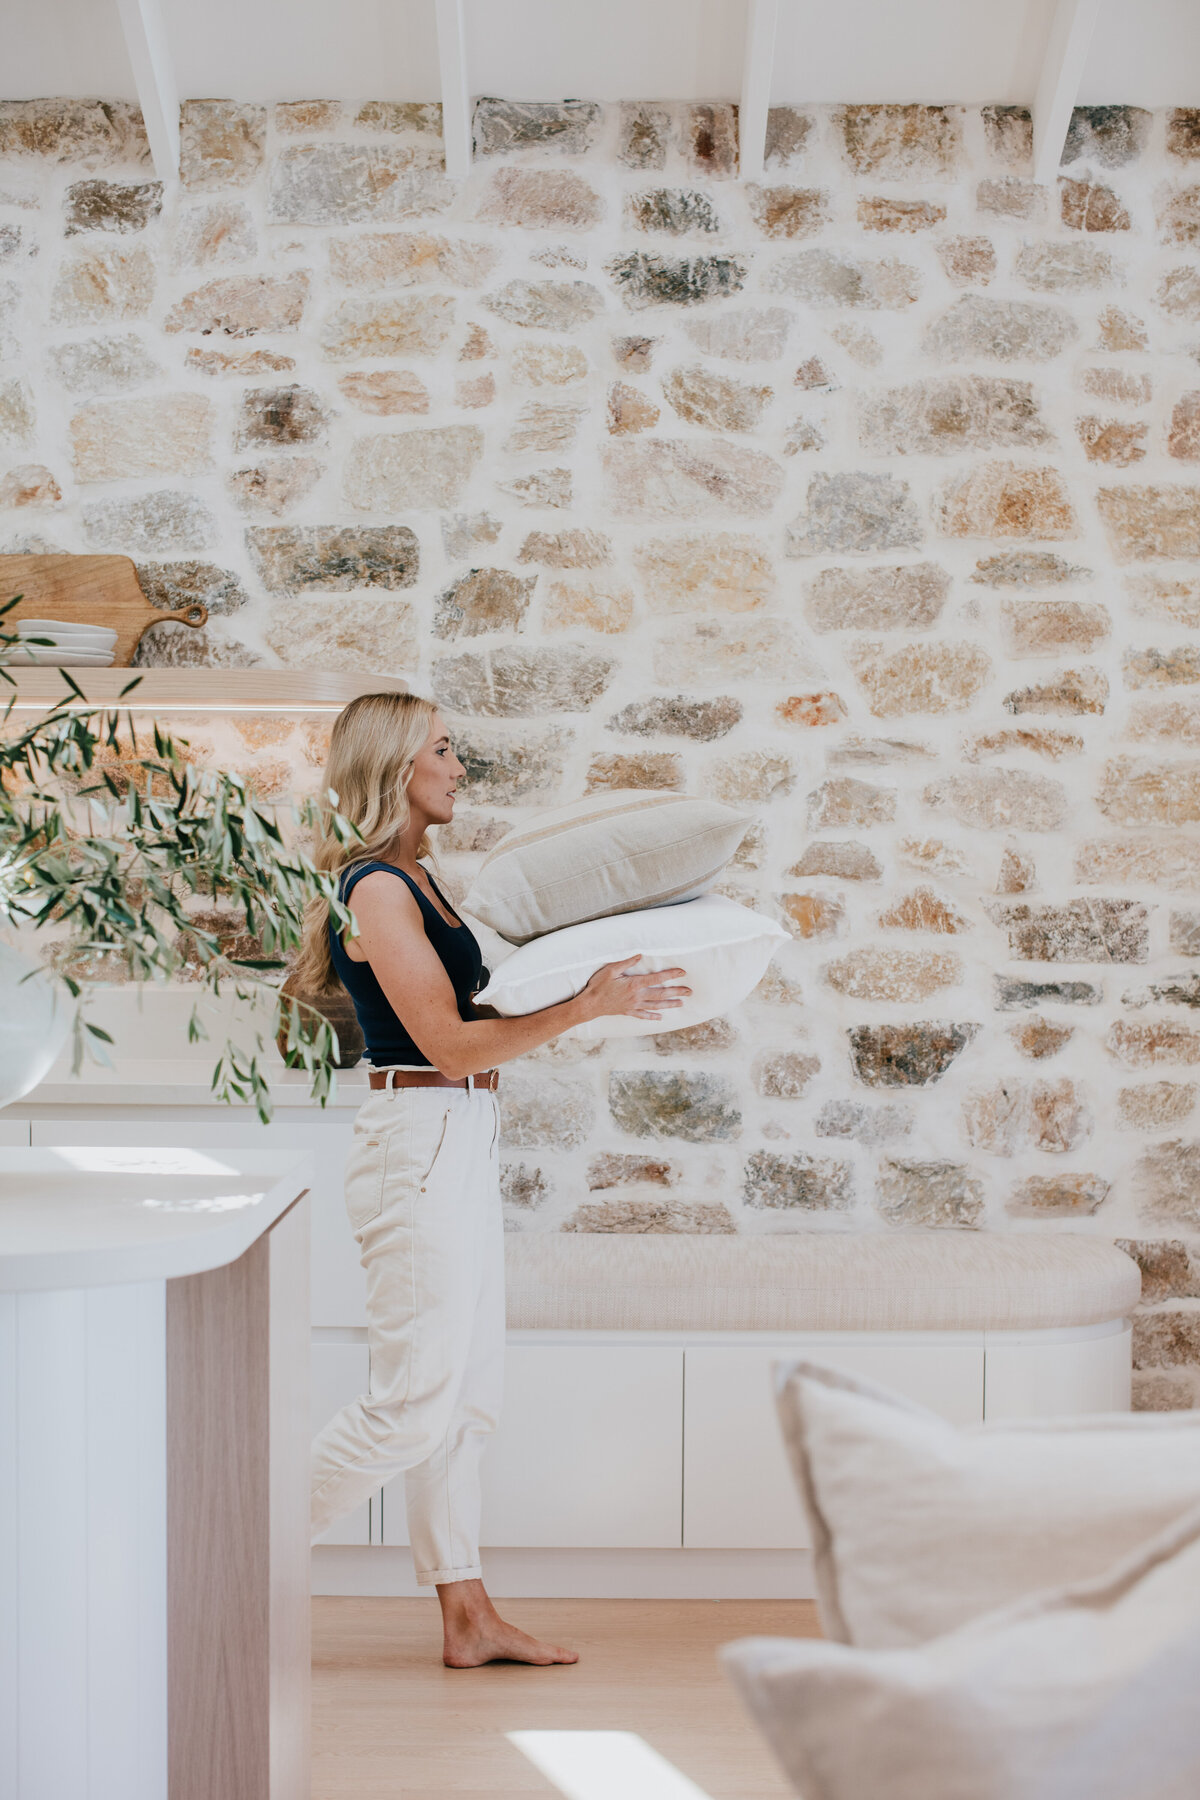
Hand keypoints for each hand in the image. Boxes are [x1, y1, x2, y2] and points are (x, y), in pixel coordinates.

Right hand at [576, 956, 690, 1022]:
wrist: (589, 1005)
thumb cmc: (598, 986)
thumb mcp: (610, 970)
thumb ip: (626, 963)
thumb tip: (640, 955)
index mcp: (634, 984)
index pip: (657, 978)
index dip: (670, 974)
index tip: (682, 972)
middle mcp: (637, 996)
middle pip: (661, 994)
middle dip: (676, 992)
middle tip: (689, 991)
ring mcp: (633, 1005)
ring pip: (656, 1005)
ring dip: (670, 1004)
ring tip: (681, 1003)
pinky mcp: (628, 1012)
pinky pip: (643, 1015)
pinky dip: (652, 1016)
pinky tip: (660, 1017)